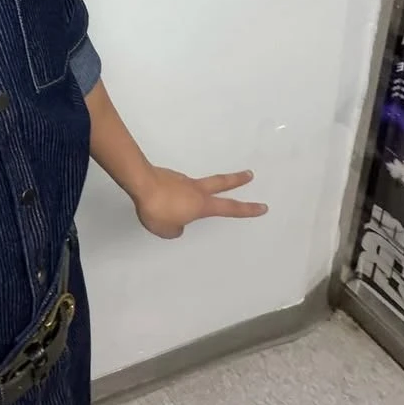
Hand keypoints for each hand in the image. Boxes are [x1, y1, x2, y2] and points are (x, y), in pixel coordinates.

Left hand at [132, 166, 267, 239]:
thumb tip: (176, 224)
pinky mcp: (168, 177)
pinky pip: (177, 188)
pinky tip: (165, 200)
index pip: (230, 208)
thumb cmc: (158, 208)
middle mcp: (196, 190)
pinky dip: (177, 195)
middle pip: (221, 183)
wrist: (140, 182)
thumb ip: (176, 230)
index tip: (262, 206)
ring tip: (188, 202)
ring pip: (197, 185)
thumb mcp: (167, 230)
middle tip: (249, 174)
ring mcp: (182, 181)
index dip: (247, 209)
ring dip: (200, 190)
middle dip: (237, 180)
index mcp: (202, 205)